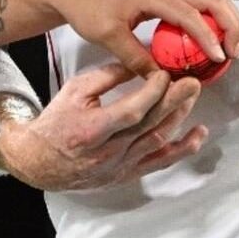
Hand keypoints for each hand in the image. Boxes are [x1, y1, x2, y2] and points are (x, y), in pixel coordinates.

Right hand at [0, 64, 207, 191]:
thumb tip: (137, 63)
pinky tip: (198, 135)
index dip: (152, 93)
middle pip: (150, 125)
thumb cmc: (56, 123)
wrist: (40, 161)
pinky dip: (182, 149)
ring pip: (158, 141)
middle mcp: (109, 152)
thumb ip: (106, 77)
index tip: (164, 74)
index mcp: (92, 130)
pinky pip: (159, 162)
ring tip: (193, 95)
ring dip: (179, 117)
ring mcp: (120, 166)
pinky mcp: (127, 174)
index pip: (130, 111)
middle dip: (175, 101)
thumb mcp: (73, 91)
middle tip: (193, 82)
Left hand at [40, 0, 238, 77]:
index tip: (220, 58)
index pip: (190, 14)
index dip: (209, 36)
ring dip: (227, 18)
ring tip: (232, 47)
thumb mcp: (108, 37)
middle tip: (235, 53)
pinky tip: (214, 38)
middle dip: (231, 23)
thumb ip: (137, 58)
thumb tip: (164, 81)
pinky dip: (214, 16)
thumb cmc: (87, 10)